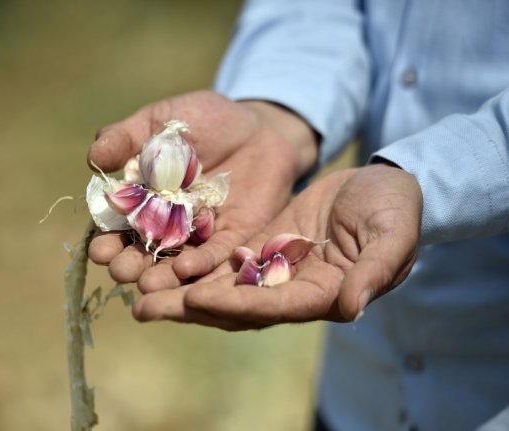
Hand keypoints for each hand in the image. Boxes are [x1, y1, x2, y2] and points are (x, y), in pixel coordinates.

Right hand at [87, 90, 317, 291]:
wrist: (256, 123)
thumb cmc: (201, 120)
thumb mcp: (158, 121)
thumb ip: (125, 138)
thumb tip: (93, 157)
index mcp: (140, 201)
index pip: (117, 227)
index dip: (106, 240)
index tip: (98, 251)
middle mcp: (166, 226)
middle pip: (144, 252)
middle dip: (131, 264)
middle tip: (121, 272)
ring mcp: (199, 234)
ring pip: (176, 261)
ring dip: (162, 276)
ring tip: (148, 285)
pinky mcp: (233, 236)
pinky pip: (216, 253)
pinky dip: (201, 262)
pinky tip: (186, 269)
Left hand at [132, 164, 422, 329]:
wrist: (382, 187)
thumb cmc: (396, 209)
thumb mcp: (393, 234)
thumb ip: (376, 270)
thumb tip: (352, 308)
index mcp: (321, 294)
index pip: (272, 306)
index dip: (235, 305)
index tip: (196, 299)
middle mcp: (288, 289)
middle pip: (231, 305)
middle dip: (187, 308)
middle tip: (141, 308)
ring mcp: (270, 269)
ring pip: (217, 284)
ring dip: (176, 289)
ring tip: (134, 287)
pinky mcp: (258, 245)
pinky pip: (219, 258)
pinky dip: (189, 261)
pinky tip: (154, 257)